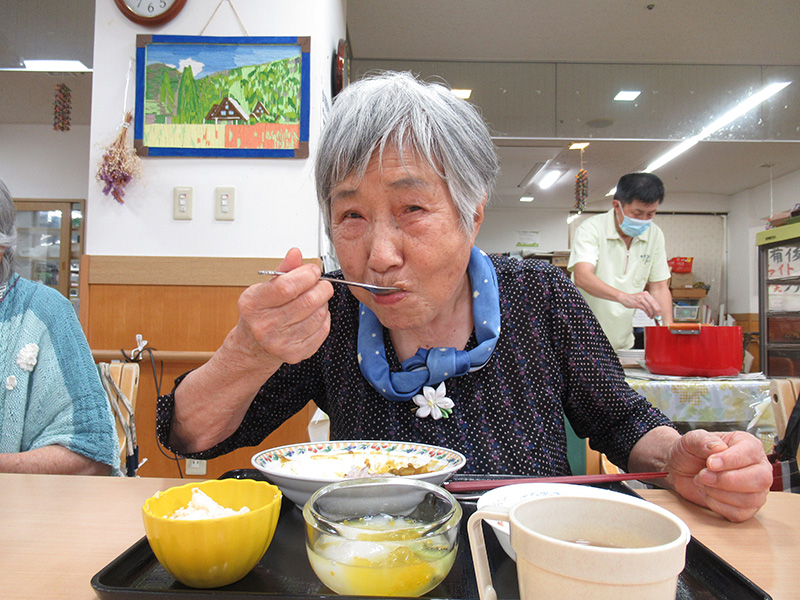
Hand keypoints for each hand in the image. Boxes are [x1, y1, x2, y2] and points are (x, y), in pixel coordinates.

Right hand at [232, 248, 333, 365]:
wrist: (253, 347)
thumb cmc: (260, 314)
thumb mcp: (264, 288)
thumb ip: (283, 270)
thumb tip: (296, 253)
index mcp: (253, 304)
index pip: (286, 287)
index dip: (306, 275)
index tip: (313, 270)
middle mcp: (264, 325)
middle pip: (307, 301)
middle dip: (321, 287)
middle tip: (320, 283)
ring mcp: (280, 342)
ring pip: (319, 315)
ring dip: (323, 303)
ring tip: (315, 300)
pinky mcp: (295, 353)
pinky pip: (323, 330)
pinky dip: (324, 318)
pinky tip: (314, 315)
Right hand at [617, 290, 661, 318]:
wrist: (624, 297)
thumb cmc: (633, 299)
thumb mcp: (641, 298)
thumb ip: (648, 302)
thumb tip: (655, 309)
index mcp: (646, 294)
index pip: (655, 302)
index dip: (658, 308)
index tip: (659, 313)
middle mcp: (644, 295)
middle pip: (653, 304)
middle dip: (657, 311)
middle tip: (657, 316)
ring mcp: (640, 299)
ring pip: (649, 307)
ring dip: (651, 313)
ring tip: (651, 316)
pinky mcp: (637, 303)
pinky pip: (644, 309)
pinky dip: (647, 313)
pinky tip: (648, 315)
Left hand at [666, 430, 771, 521]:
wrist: (680, 469)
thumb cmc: (691, 452)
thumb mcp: (691, 439)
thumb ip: (703, 440)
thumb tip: (718, 447)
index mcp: (749, 445)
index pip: (750, 453)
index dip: (730, 460)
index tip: (710, 463)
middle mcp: (758, 467)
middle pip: (760, 479)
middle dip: (727, 480)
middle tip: (703, 475)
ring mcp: (755, 490)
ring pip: (751, 499)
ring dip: (720, 493)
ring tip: (702, 482)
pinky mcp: (746, 508)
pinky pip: (741, 514)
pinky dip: (719, 506)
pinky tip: (708, 495)